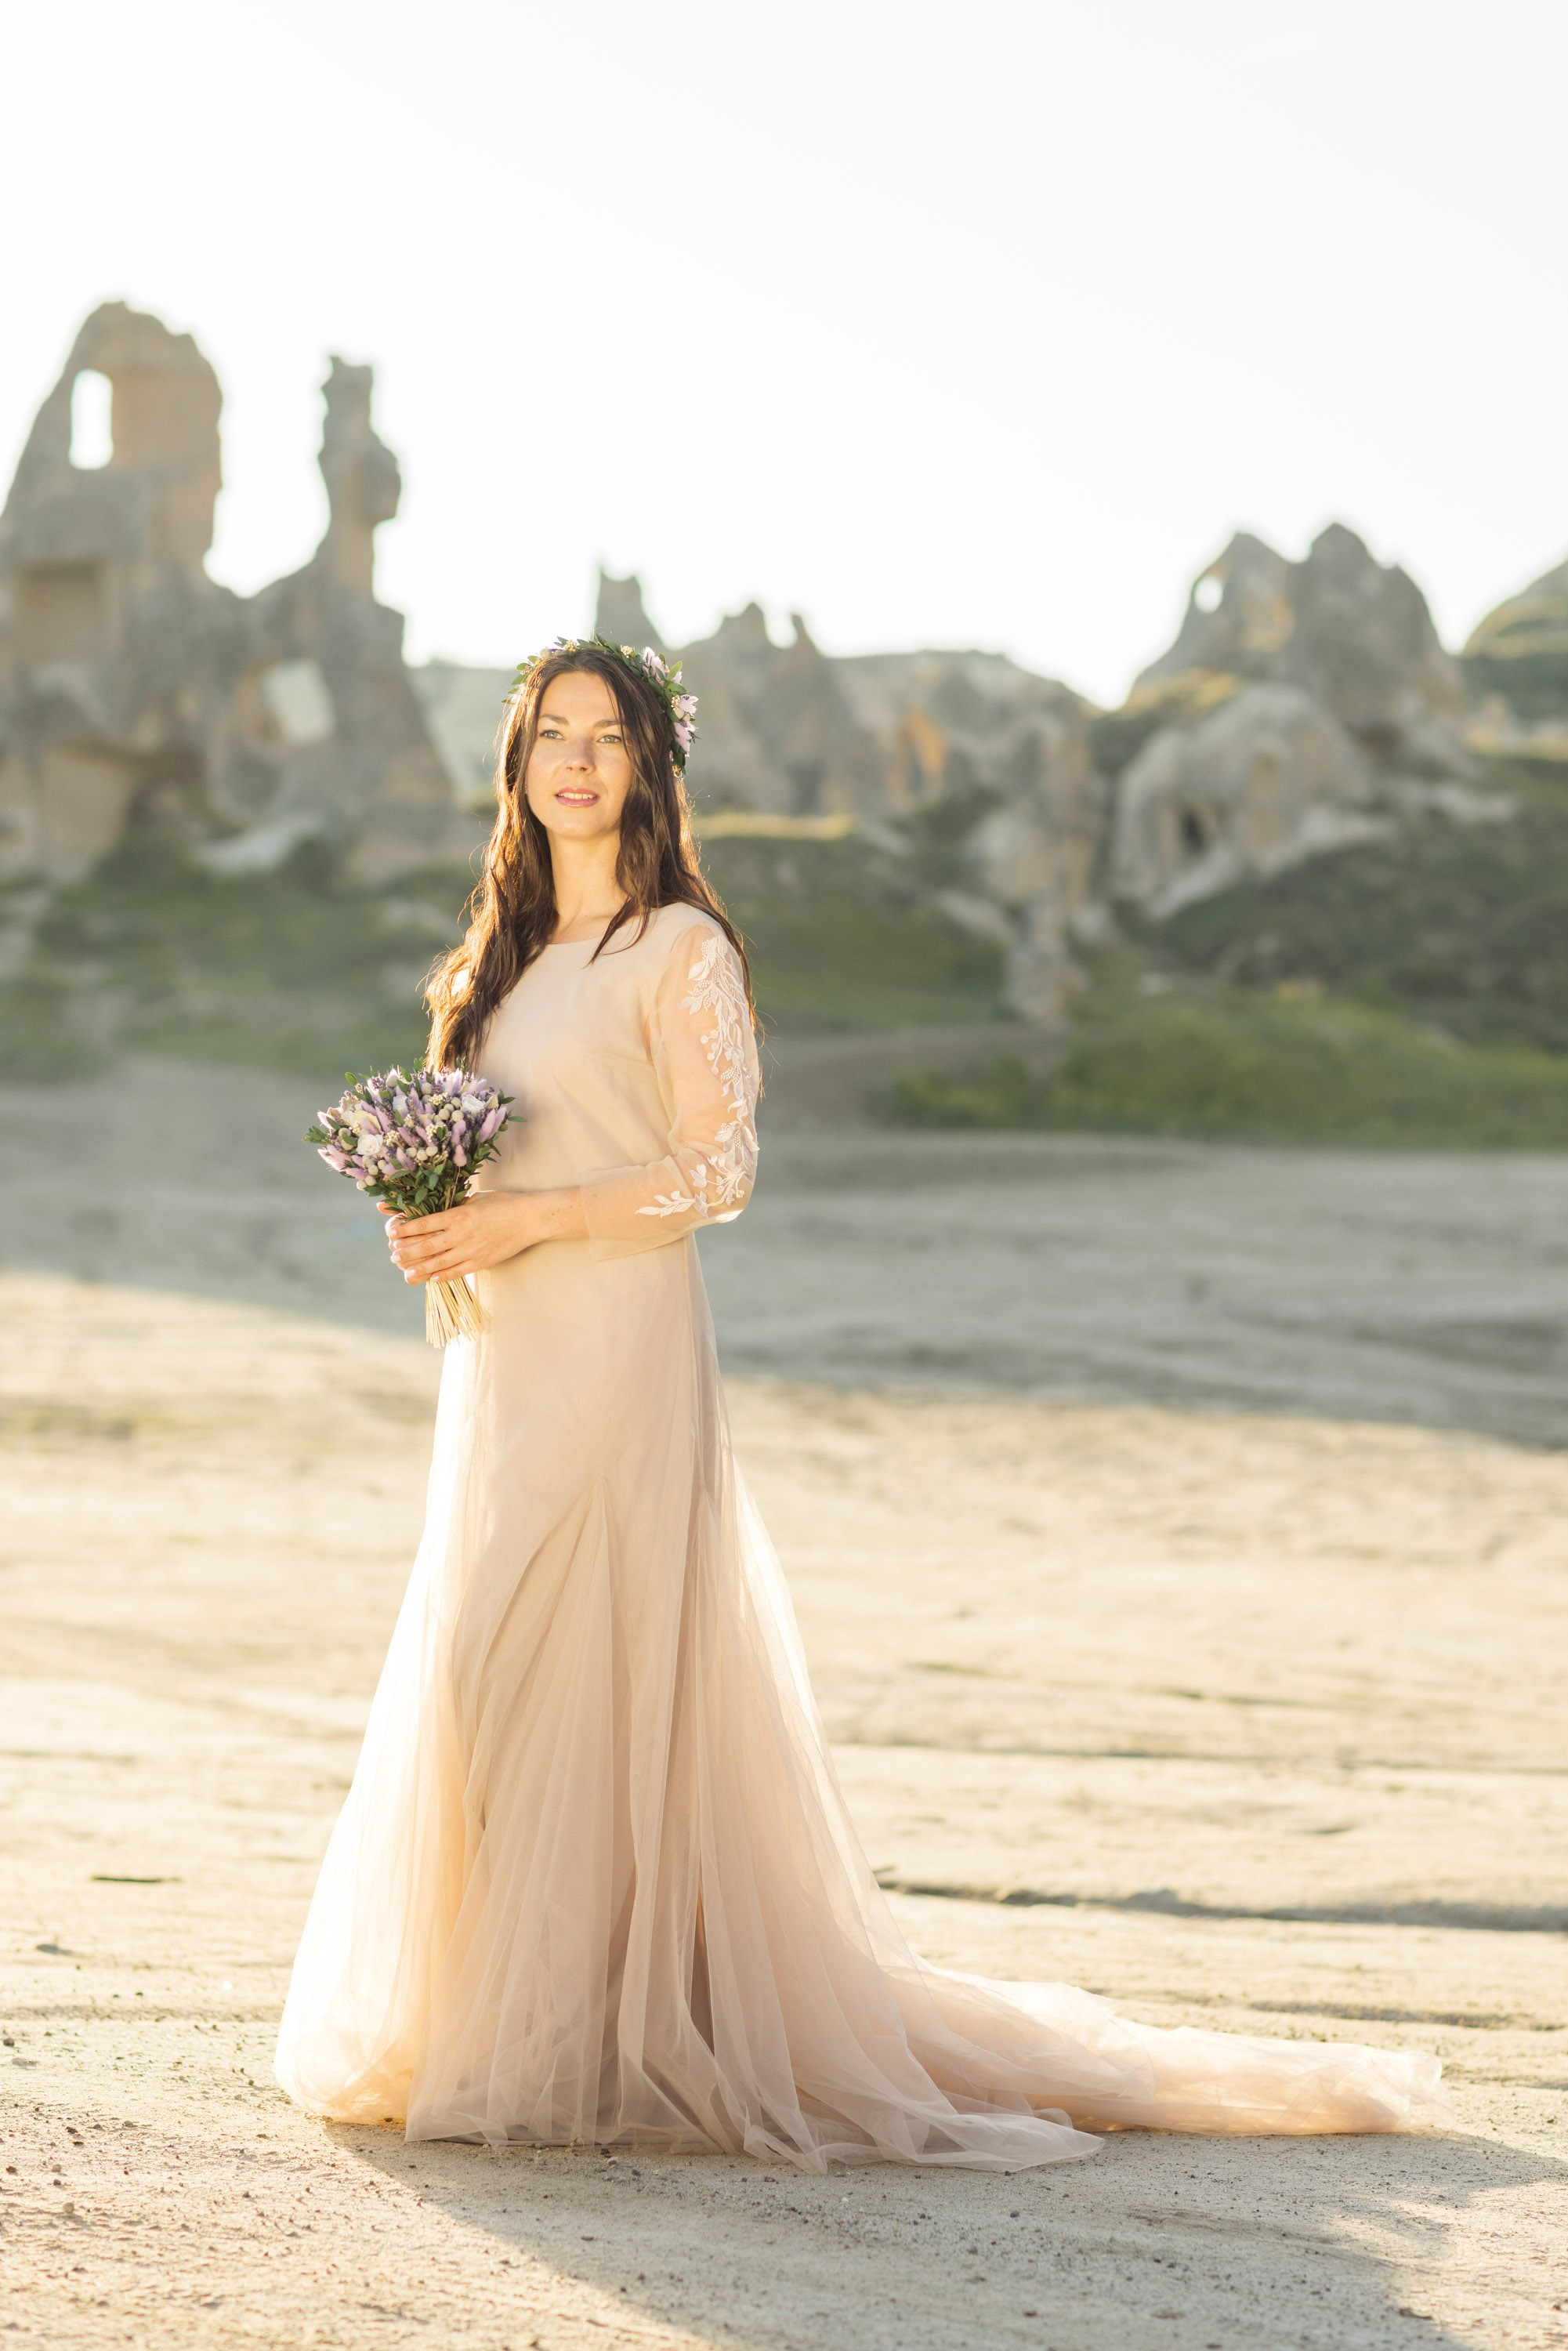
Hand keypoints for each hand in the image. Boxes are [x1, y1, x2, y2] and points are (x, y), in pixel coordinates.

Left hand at [381, 1189, 584, 1283]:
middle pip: (426, 1245)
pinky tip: (431, 1278)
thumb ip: (456, 1205)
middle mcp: (461, 1234)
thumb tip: (437, 1206)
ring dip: (419, 1267)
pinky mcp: (480, 1262)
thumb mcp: (476, 1199)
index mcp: (458, 1214)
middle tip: (393, 1254)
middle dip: (407, 1251)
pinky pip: (456, 1272)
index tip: (392, 1231)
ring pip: (438, 1262)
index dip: (405, 1229)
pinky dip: (441, 1276)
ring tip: (405, 1271)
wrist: (529, 1219)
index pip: (424, 1223)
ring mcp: (470, 1250)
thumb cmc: (504, 1204)